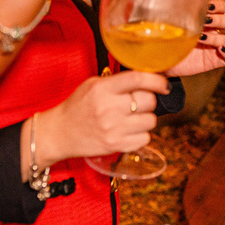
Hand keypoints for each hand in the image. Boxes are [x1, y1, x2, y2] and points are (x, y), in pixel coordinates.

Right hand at [35, 70, 169, 168]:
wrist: (60, 133)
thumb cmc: (78, 106)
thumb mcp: (93, 85)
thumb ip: (118, 81)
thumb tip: (149, 78)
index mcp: (103, 89)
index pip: (138, 79)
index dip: (157, 80)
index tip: (164, 84)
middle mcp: (109, 108)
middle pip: (149, 100)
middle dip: (149, 100)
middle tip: (139, 102)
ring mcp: (113, 129)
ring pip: (151, 121)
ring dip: (146, 118)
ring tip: (132, 118)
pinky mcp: (116, 146)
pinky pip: (145, 138)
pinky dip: (141, 135)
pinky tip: (129, 130)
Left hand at [165, 0, 224, 76]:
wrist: (163, 61)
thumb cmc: (166, 41)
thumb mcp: (168, 26)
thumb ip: (173, 14)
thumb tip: (168, 0)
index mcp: (205, 20)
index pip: (222, 8)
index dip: (219, 6)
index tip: (208, 7)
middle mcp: (212, 32)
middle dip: (219, 20)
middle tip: (205, 22)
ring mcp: (214, 47)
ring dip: (216, 38)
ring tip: (201, 38)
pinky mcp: (215, 61)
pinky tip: (219, 50)